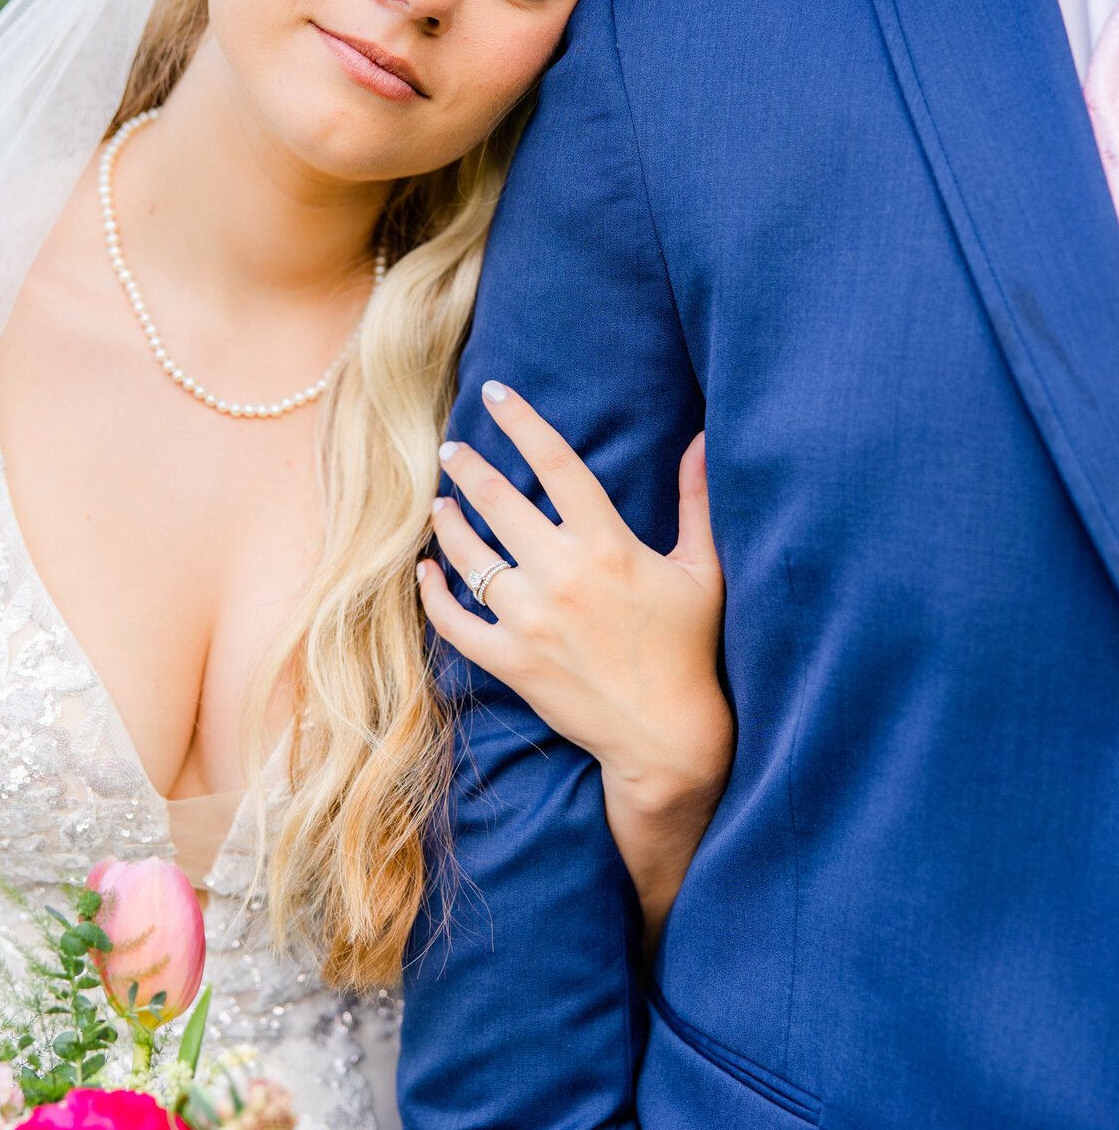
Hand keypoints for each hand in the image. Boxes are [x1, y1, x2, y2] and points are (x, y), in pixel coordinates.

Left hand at [418, 380, 732, 949]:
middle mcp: (562, 575)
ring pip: (469, 557)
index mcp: (609, 545)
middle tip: (451, 450)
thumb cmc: (690, 649)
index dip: (522, 421)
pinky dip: (434, 595)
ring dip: (448, 525)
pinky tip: (427, 573)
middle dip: (468, 468)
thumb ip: (696, 501)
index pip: (557, 463)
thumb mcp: (703, 571)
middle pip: (498, 502)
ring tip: (440, 506)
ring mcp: (531, 620)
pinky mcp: (512, 661)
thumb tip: (702, 439)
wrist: (667, 737)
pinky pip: (455, 622)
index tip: (495, 392)